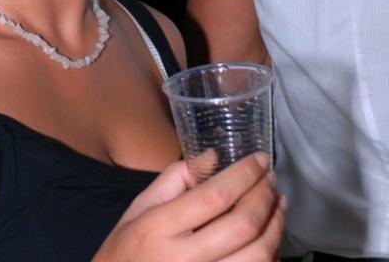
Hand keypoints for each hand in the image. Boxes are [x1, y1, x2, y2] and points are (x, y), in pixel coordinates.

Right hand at [93, 153, 284, 261]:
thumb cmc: (128, 249)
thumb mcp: (140, 207)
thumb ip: (175, 179)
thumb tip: (214, 156)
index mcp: (159, 228)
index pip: (214, 196)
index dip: (244, 175)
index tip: (260, 159)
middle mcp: (183, 260)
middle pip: (242, 226)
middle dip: (264, 197)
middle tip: (271, 178)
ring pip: (258, 257)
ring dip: (276, 227)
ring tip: (278, 204)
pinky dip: (271, 255)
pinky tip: (270, 237)